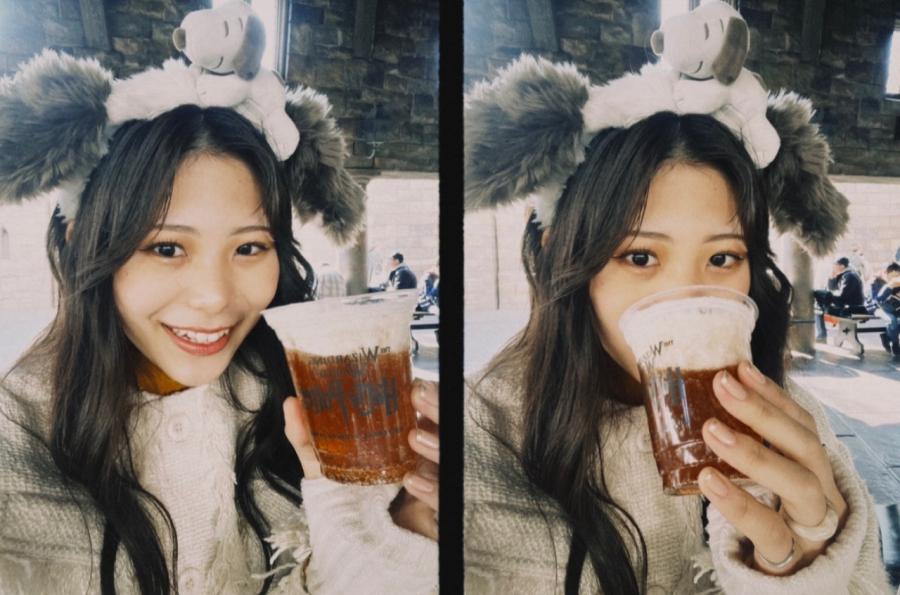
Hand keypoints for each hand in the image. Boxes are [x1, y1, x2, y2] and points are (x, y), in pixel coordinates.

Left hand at [283, 382, 439, 540]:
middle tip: (418, 395)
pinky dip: (433, 489)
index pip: (431, 411)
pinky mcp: (445, 514)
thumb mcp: (328, 469)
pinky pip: (448, 498)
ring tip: (415, 438)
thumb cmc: (352, 504)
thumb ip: (309, 439)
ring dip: (437, 444)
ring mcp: (442, 484)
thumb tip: (291, 403)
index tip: (414, 385)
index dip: (430, 396)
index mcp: (411, 440)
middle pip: (450, 426)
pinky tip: (414, 481)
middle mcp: (432, 459)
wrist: (362, 552)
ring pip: (455, 457)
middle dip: (438, 408)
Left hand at [697, 361, 847, 575]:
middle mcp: (823, 492)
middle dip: (764, 412)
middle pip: (806, 446)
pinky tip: (710, 481)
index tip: (740, 368)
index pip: (802, 424)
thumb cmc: (773, 522)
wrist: (792, 583)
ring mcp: (813, 526)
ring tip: (711, 431)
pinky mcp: (792, 557)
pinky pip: (770, 529)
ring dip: (755, 453)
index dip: (773, 395)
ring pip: (799, 484)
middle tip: (722, 384)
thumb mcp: (766, 483)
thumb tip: (701, 406)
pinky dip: (740, 503)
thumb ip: (747, 451)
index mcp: (815, 470)